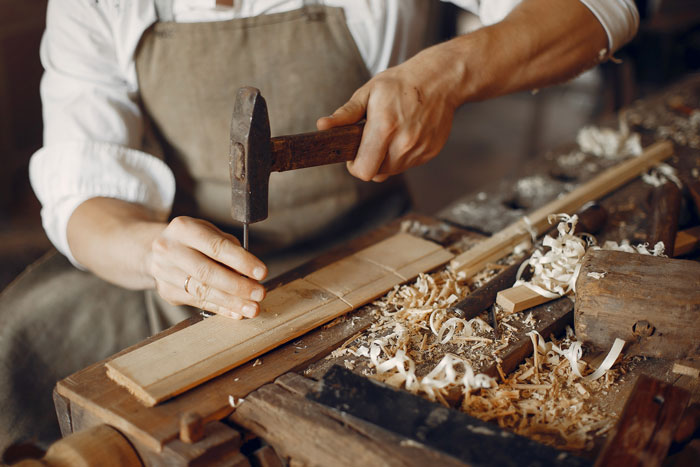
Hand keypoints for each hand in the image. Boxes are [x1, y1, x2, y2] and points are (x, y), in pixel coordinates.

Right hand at [149, 216, 266, 318]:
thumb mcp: (209, 232)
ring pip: (202, 291)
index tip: (261, 273)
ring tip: (252, 308)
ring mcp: (164, 272)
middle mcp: (168, 249)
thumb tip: (249, 273)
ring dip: (231, 302)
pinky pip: (198, 302)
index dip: (241, 261)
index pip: (217, 247)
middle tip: (259, 294)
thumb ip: (229, 248)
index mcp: (183, 228)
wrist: (155, 250)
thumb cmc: (192, 240)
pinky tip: (236, 312)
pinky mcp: (166, 291)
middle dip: (238, 286)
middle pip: (207, 272)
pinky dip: (220, 308)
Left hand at [317, 46, 459, 181]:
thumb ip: (345, 114)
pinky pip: (408, 164)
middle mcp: (404, 144)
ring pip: (392, 171)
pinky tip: (406, 134)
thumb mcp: (368, 93)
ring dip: (386, 159)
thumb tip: (323, 126)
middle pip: (377, 173)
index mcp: (384, 128)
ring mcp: (419, 150)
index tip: (354, 153)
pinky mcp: (430, 153)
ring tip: (390, 134)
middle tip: (371, 140)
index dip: (354, 165)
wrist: (439, 80)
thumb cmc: (400, 84)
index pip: (363, 170)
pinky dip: (403, 155)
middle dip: (369, 161)